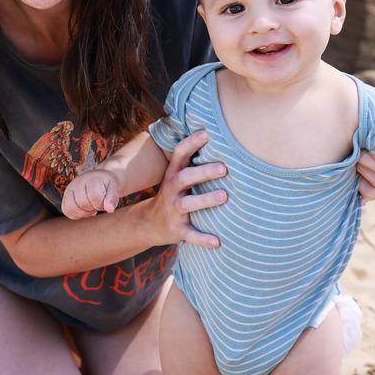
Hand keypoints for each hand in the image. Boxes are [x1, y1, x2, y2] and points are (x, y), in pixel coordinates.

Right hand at [62, 170, 119, 219]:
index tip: (105, 202)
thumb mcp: (114, 190)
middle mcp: (78, 182)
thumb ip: (112, 199)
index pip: (95, 196)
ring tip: (91, 209)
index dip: (101, 204)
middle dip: (93, 208)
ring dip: (83, 213)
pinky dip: (75, 215)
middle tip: (98, 204)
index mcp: (92, 178)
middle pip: (82, 203)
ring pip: (71, 208)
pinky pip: (66, 210)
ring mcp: (70, 189)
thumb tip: (110, 210)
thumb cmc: (107, 186)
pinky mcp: (66, 196)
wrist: (100, 179)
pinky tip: (84, 211)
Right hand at [142, 130, 226, 248]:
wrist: (151, 224)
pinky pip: (190, 235)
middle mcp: (171, 190)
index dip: (191, 143)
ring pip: (188, 204)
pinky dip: (203, 239)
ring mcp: (173, 210)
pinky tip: (217, 241)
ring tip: (223, 196)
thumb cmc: (175, 194)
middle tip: (223, 168)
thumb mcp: (177, 177)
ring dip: (205, 200)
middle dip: (203, 172)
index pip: (179, 154)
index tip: (207, 133)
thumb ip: (194, 162)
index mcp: (173, 174)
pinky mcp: (177, 230)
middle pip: (184, 178)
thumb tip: (221, 138)